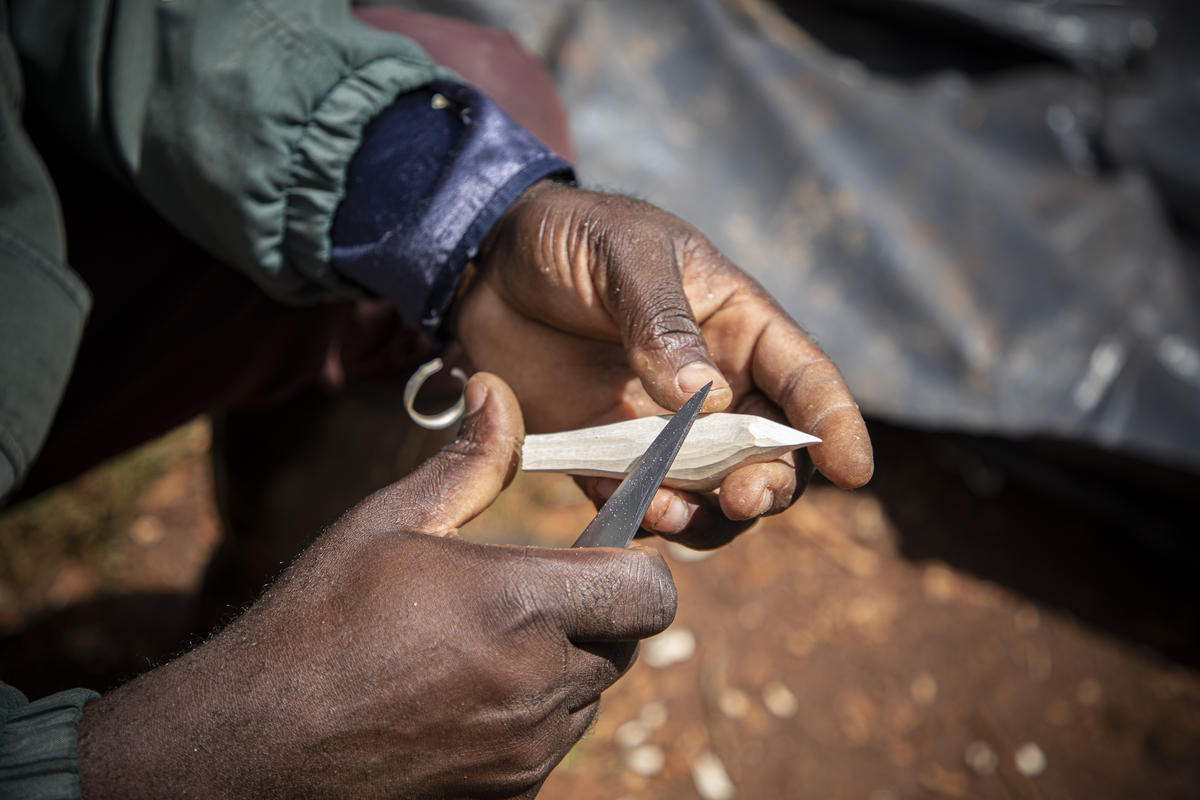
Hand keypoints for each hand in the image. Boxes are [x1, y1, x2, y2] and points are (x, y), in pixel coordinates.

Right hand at [78, 373, 676, 799]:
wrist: (253, 741)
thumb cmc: (318, 618)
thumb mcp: (388, 522)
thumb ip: (468, 462)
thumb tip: (497, 389)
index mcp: (518, 602)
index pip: (648, 590)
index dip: (635, 566)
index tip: (599, 553)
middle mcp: (537, 681)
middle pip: (627, 640)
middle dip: (597, 611)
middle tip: (532, 595)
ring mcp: (526, 747)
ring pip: (591, 692)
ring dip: (565, 664)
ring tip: (486, 646)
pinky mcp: (510, 792)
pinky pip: (555, 741)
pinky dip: (534, 716)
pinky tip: (467, 695)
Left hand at [451, 181, 873, 548]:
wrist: (484, 261)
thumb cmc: (569, 237)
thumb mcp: (623, 255)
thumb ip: (661, 320)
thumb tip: (708, 400)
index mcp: (736, 326)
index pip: (804, 380)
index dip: (835, 426)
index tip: (856, 471)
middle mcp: (711, 386)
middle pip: (767, 455)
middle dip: (769, 484)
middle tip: (742, 496)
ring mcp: (658, 426)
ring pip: (709, 492)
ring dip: (707, 516)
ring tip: (675, 514)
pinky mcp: (605, 454)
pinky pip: (637, 499)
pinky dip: (644, 515)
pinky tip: (634, 510)